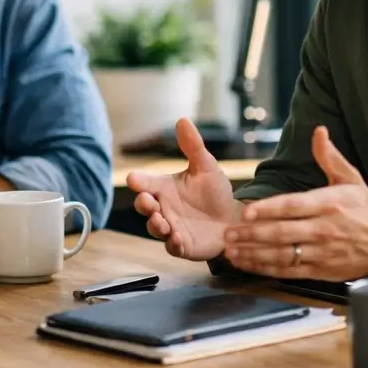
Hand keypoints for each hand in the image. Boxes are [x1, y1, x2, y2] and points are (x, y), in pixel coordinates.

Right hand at [126, 118, 242, 260]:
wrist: (234, 219)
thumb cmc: (215, 192)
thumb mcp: (206, 167)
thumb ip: (193, 147)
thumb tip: (182, 120)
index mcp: (165, 188)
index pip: (145, 183)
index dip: (138, 181)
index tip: (134, 179)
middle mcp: (164, 208)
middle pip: (144, 207)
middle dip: (143, 204)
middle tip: (149, 201)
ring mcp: (171, 228)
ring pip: (155, 228)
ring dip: (155, 225)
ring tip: (162, 222)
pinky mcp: (183, 246)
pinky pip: (172, 247)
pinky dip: (173, 244)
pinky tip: (178, 239)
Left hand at [222, 125, 367, 279]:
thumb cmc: (365, 209)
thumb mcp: (351, 179)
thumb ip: (330, 157)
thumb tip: (318, 131)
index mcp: (329, 204)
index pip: (294, 206)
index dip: (269, 209)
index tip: (248, 211)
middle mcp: (324, 229)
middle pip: (283, 233)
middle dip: (253, 234)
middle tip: (229, 233)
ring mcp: (322, 252)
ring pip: (283, 255)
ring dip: (255, 254)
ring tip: (232, 251)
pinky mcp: (320, 270)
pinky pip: (289, 271)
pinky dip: (267, 269)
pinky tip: (248, 264)